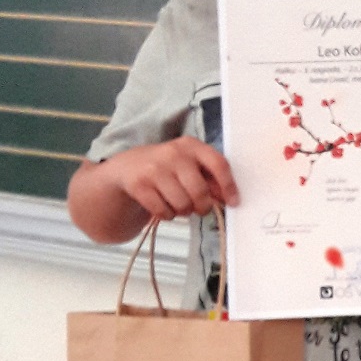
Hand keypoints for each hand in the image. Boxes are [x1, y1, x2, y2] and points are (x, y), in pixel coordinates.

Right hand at [105, 136, 238, 221]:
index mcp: (191, 146)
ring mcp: (154, 168)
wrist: (127, 167)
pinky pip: (163, 211)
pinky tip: (162, 205)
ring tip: (176, 202)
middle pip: (200, 192)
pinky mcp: (139, 184)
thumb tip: (228, 197)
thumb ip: (210, 178)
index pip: (218, 164)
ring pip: (182, 205)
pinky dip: (166, 215)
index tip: (233, 202)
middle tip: (198, 207)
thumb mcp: (189, 165)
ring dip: (183, 211)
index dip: (229, 186)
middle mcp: (173, 153)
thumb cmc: (167, 168)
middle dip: (202, 206)